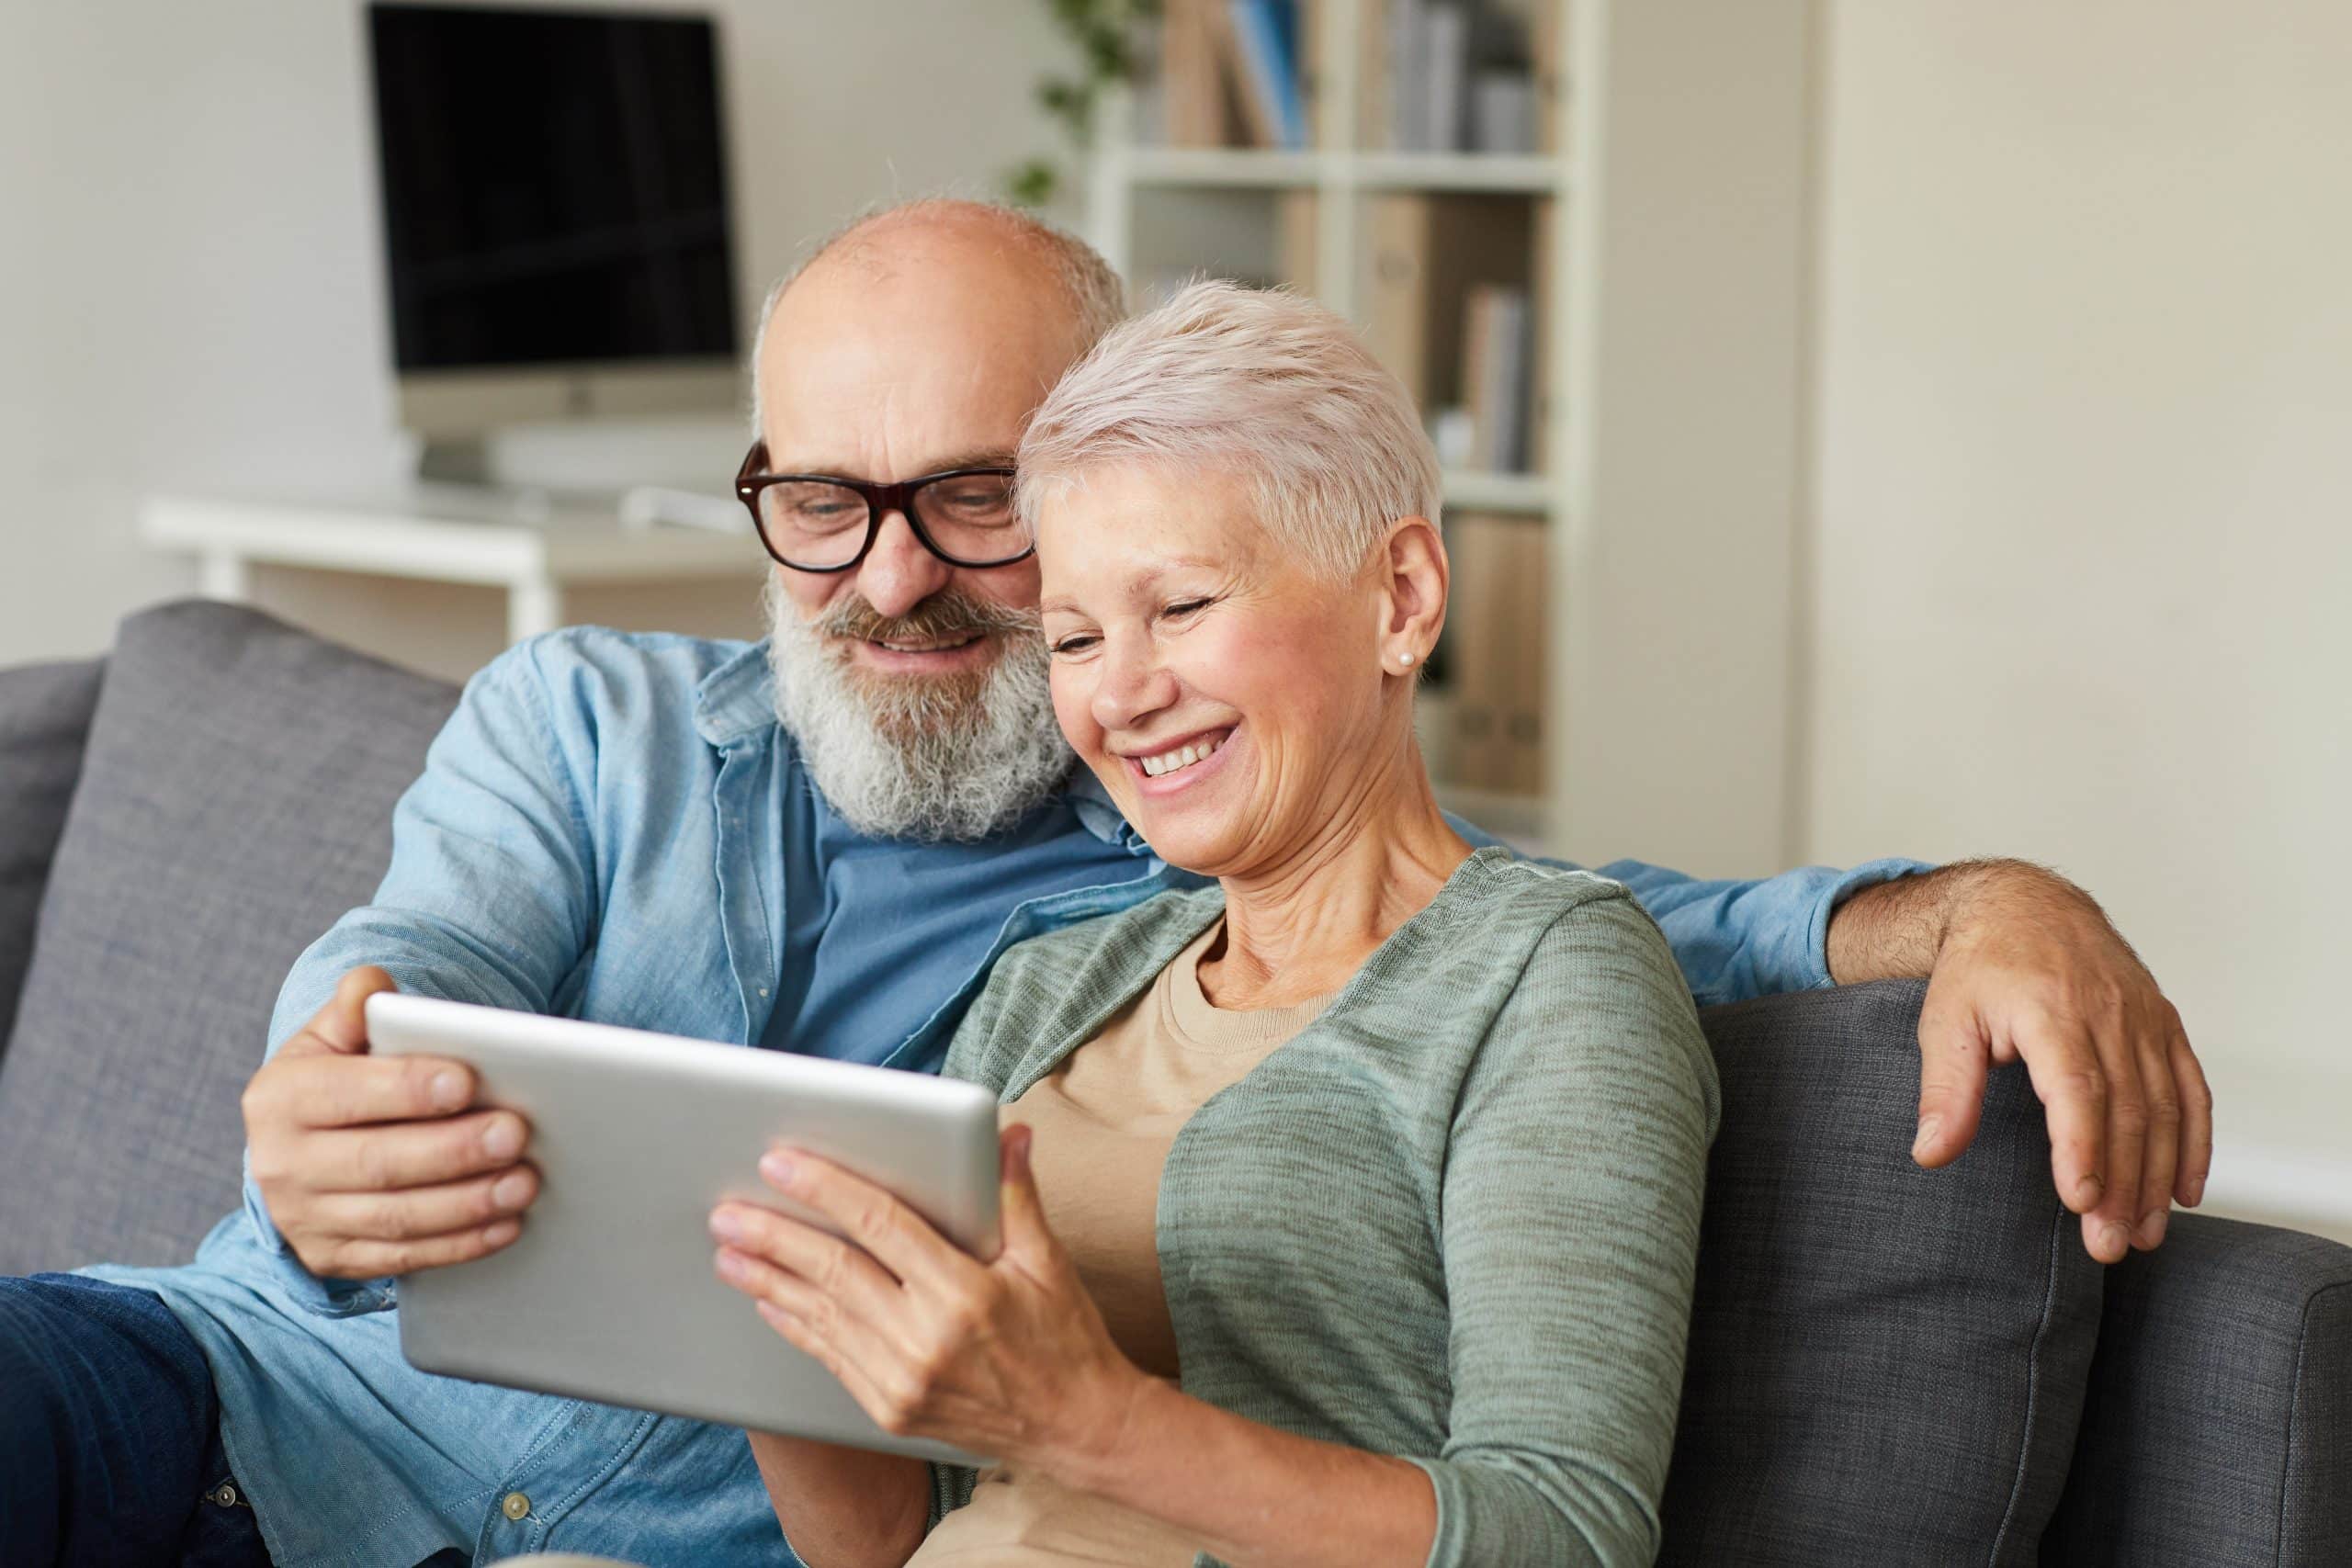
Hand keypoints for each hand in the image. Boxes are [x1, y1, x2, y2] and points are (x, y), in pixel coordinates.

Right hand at [242, 966, 538, 1277]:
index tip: (468, 1081)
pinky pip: (402, 1259)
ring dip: (467, 1204)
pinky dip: (458, 1245)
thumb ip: (353, 1010)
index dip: (407, 1088)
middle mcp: (282, 1165)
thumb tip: (373, 983)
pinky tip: (506, 1225)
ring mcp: (306, 1220)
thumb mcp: (328, 1041)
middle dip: (454, 1150)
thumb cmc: (332, 1083)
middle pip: (378, 1162)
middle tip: (517, 1133)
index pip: (346, 1094)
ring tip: (525, 1182)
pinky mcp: (333, 1259)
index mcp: (280, 1099)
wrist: (291, 1156)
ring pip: (395, 1217)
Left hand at [710, 1125, 1145, 1475]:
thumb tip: (1008, 1133)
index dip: (826, 1190)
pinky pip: (829, 1356)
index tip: (781, 1164)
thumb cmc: (1065, 1338)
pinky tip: (767, 1299)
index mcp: (965, 1291)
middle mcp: (925, 1339)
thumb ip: (1017, 1195)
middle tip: (729, 1209)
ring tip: (728, 1249)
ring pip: (820, 1316)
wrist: (1076, 1429)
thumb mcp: (1048, 1261)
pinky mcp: (889, 1409)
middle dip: (773, 1236)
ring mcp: (901, 1381)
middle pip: (833, 1272)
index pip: (879, 1225)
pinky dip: (793, 1324)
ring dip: (767, 1280)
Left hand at [1904, 866, 2212, 1262]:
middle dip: (2121, 1185)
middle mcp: (2108, 1014)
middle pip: (2126, 1111)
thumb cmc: (1980, 965)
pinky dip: (2195, 1141)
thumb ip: (1945, 1088)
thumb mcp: (1944, 1018)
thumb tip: (1931, 1152)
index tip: (2078, 1200)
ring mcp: (2143, 1019)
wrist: (2025, 904)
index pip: (2076, 1087)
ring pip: (2164, 1108)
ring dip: (2158, 1177)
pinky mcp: (2163, 1024)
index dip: (2081, 1147)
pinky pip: (2190, 1088)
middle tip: (2108, 1245)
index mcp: (2050, 1010)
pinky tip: (2183, 1190)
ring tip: (2141, 1234)